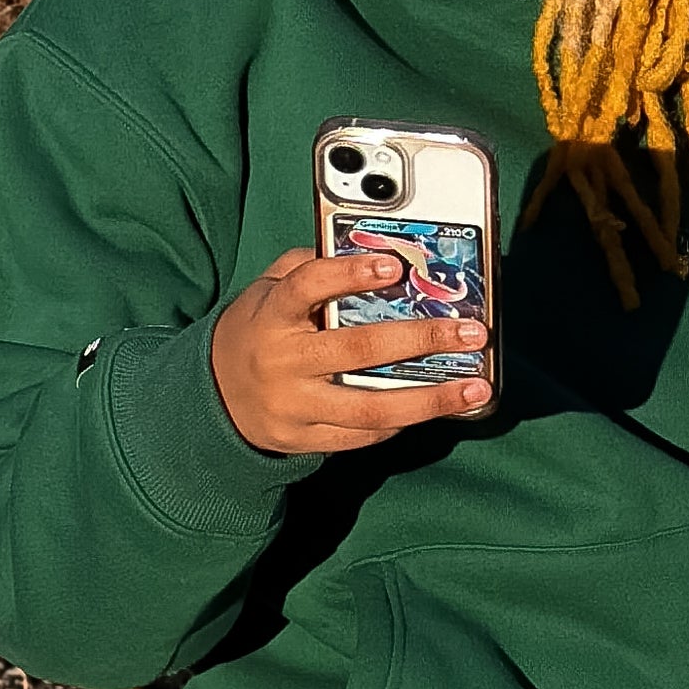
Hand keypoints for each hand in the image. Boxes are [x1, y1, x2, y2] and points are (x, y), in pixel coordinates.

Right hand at [211, 248, 490, 455]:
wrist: (213, 395)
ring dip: (429, 399)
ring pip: (369, 409)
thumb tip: (370, 248)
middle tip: (472, 332)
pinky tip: (436, 407)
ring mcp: (293, 406)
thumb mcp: (268, 290)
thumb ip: (307, 266)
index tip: (394, 265)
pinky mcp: (304, 440)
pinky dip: (401, 422)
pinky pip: (361, 436)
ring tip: (475, 388)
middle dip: (422, 339)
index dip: (349, 274)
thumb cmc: (259, 329)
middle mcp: (282, 361)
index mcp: (271, 314)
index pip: (306, 287)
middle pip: (357, 351)